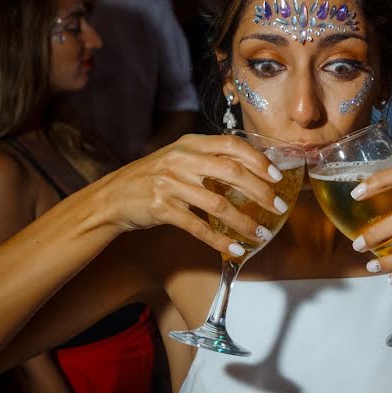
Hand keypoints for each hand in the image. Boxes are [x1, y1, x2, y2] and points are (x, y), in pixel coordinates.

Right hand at [100, 134, 287, 254]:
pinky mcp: (162, 208)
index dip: (258, 160)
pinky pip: (198, 226)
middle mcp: (181, 160)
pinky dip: (219, 239)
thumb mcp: (179, 158)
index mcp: (190, 143)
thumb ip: (209, 159)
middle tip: (279, 207)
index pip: (232, 145)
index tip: (277, 177)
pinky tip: (235, 248)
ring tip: (262, 233)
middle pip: (232, 173)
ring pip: (218, 204)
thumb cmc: (152, 177)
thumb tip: (252, 170)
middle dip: (261, 192)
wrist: (113, 196)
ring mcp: (170, 183)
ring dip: (244, 222)